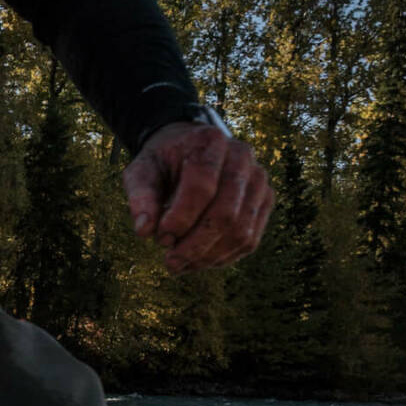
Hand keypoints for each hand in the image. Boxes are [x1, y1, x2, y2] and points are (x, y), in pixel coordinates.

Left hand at [121, 123, 273, 273]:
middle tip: (170, 263)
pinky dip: (223, 257)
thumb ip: (140, 197)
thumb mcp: (142, 171)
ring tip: (181, 265)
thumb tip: (144, 231)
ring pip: (241, 231)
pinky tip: (198, 261)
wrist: (189, 151)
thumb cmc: (163, 163)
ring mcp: (258, 179)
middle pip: (226, 213)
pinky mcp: (265, 200)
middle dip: (196, 245)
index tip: (160, 239)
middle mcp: (242, 157)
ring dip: (209, 256)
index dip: (181, 218)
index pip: (202, 185)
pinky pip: (250, 240)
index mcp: (210, 141)